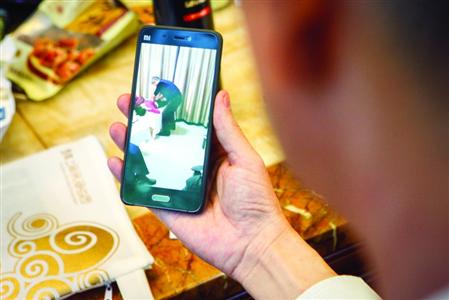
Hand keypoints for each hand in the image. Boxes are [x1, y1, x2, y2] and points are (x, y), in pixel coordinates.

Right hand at [108, 90, 289, 280]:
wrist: (252, 244)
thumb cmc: (257, 201)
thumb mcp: (245, 159)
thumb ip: (228, 129)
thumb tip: (221, 96)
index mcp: (212, 153)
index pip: (186, 126)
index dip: (170, 110)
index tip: (155, 92)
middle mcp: (193, 168)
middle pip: (162, 141)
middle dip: (143, 122)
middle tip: (128, 103)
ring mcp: (178, 188)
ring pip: (148, 163)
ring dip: (130, 146)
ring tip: (117, 127)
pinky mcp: (168, 209)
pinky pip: (143, 192)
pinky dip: (127, 179)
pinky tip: (116, 162)